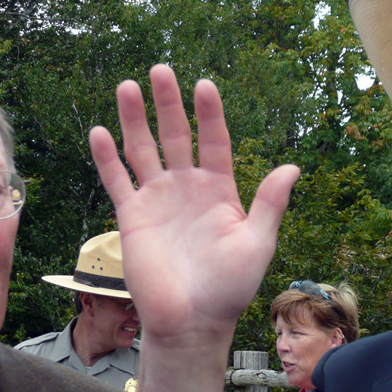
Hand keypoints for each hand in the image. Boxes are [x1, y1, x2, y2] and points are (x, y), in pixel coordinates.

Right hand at [90, 64, 298, 391]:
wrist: (191, 321)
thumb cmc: (229, 286)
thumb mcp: (257, 243)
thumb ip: (269, 203)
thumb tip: (291, 167)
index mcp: (220, 190)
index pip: (214, 141)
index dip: (209, 114)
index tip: (204, 86)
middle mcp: (187, 187)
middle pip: (176, 135)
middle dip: (168, 104)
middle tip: (161, 71)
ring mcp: (158, 199)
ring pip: (143, 149)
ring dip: (135, 119)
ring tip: (128, 85)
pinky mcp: (132, 216)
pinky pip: (117, 180)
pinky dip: (106, 157)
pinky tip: (99, 130)